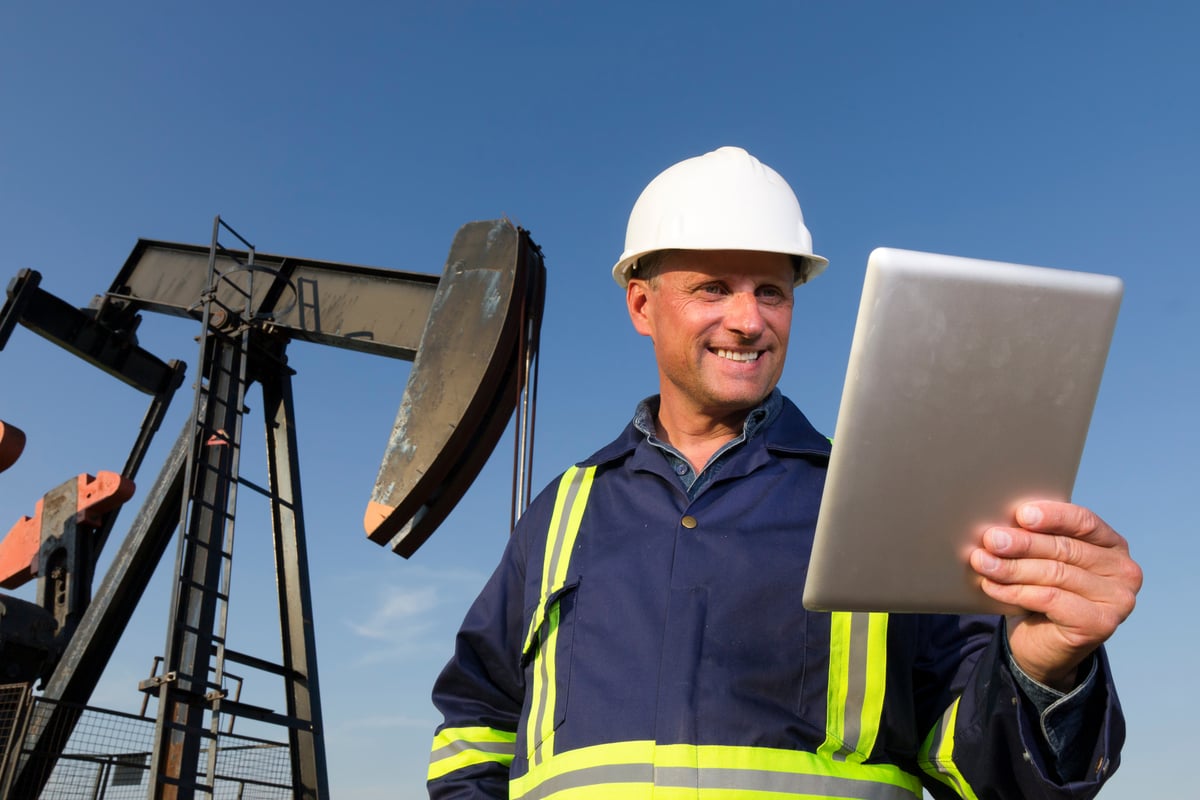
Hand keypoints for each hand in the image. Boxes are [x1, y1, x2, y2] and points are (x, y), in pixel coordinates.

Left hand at [969, 501, 1141, 690]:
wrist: (1043, 645)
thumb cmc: (1042, 593)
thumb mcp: (1043, 560)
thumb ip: (1037, 540)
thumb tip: (1001, 525)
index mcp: (1112, 545)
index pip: (1085, 522)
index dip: (1053, 516)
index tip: (1022, 514)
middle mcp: (1124, 571)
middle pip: (1065, 549)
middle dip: (1023, 543)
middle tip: (990, 539)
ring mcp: (1117, 600)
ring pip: (1055, 573)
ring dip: (1012, 567)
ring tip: (982, 562)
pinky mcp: (1101, 624)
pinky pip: (1050, 599)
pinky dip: (1015, 591)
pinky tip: (991, 586)